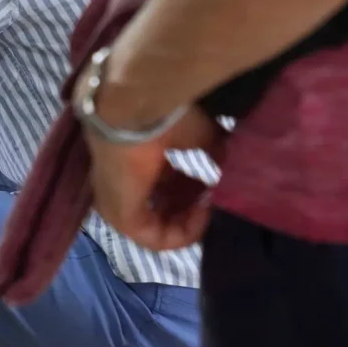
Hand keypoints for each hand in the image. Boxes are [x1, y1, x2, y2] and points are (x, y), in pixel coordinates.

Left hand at [82, 93, 225, 251]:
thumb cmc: (159, 114)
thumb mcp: (196, 134)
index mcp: (131, 163)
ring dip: (190, 220)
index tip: (213, 182)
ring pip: (159, 229)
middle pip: (161, 210)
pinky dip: (184, 231)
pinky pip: (156, 239)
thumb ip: (211, 150)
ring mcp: (116, 205)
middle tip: (212, 194)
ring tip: (208, 201)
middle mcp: (120, 186)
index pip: (162, 189)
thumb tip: (230, 164)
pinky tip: (202, 209)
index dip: (192, 191)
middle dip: (192, 207)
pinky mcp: (121, 217)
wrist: (133, 107)